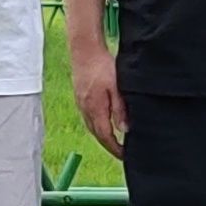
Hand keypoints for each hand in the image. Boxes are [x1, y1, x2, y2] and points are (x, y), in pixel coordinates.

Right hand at [69, 38, 125, 158]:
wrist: (84, 50)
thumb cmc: (102, 66)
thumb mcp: (117, 88)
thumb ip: (119, 110)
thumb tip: (124, 130)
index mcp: (96, 109)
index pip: (105, 136)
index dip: (115, 148)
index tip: (125, 155)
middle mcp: (86, 109)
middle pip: (97, 135)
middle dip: (109, 146)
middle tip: (121, 152)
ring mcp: (81, 104)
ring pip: (92, 127)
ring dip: (102, 137)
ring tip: (114, 142)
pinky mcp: (80, 97)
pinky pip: (88, 118)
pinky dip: (97, 126)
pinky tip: (103, 123)